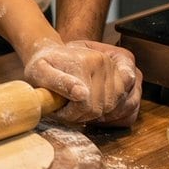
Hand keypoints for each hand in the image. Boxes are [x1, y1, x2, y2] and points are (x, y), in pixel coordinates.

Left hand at [23, 40, 140, 126]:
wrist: (52, 54)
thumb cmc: (42, 65)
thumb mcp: (40, 72)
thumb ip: (59, 82)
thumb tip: (82, 94)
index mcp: (89, 61)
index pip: (87, 104)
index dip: (71, 113)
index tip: (59, 109)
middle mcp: (106, 62)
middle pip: (102, 107)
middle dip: (83, 115)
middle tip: (67, 109)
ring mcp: (115, 68)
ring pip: (114, 108)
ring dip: (97, 115)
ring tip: (79, 107)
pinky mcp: (122, 76)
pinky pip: (128, 105)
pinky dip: (114, 114)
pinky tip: (97, 109)